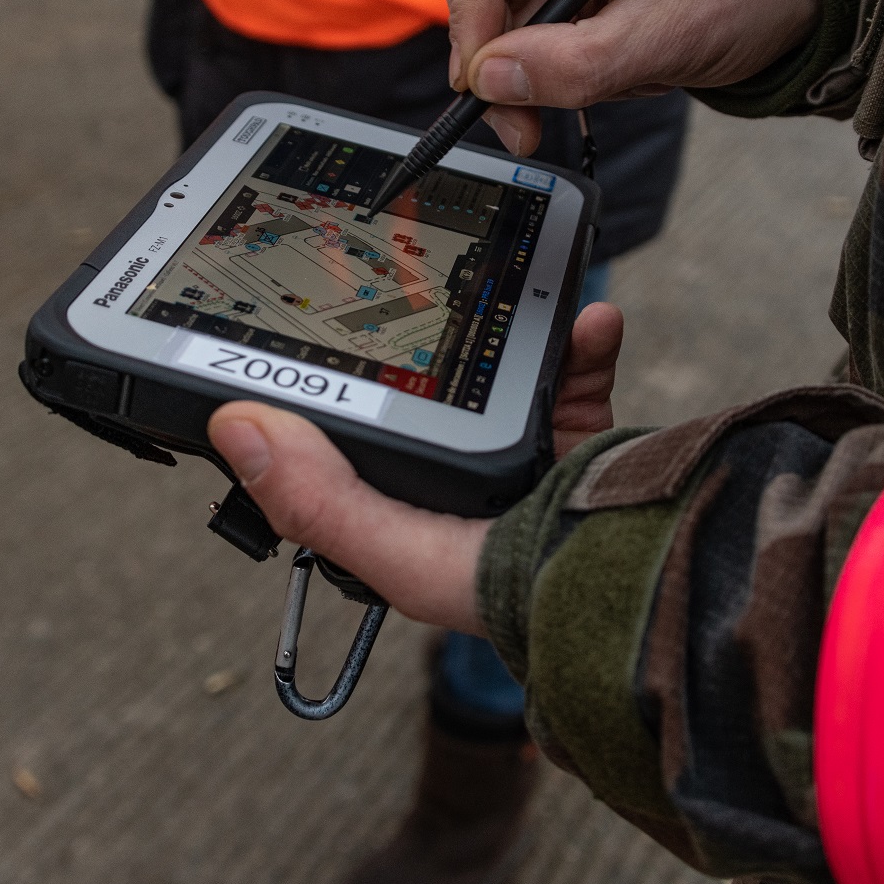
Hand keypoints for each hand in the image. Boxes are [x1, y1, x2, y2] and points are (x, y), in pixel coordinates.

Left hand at [206, 305, 626, 632]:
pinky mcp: (583, 438)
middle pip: (422, 388)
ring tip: (502, 281)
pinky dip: (580, 341)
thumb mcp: (400, 555)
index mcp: (403, 515)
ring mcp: (524, 456)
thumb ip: (321, 498)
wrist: (645, 593)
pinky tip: (586, 321)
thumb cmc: (523, 603)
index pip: (343, 446)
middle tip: (404, 279)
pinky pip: (573, 371)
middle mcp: (458, 482)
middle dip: (417, 334)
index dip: (318, 392)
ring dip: (500, 324)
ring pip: (494, 369)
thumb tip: (238, 427)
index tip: (300, 326)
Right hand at [443, 0, 817, 154]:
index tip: (482, 73)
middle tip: (516, 123)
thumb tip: (492, 82)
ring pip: (506, 12)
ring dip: (528, 74)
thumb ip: (579, 63)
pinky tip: (592, 85)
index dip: (471, 0)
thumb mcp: (670, 33)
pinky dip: (553, 72)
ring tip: (571, 108)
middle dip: (498, 54)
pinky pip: (536, 32)